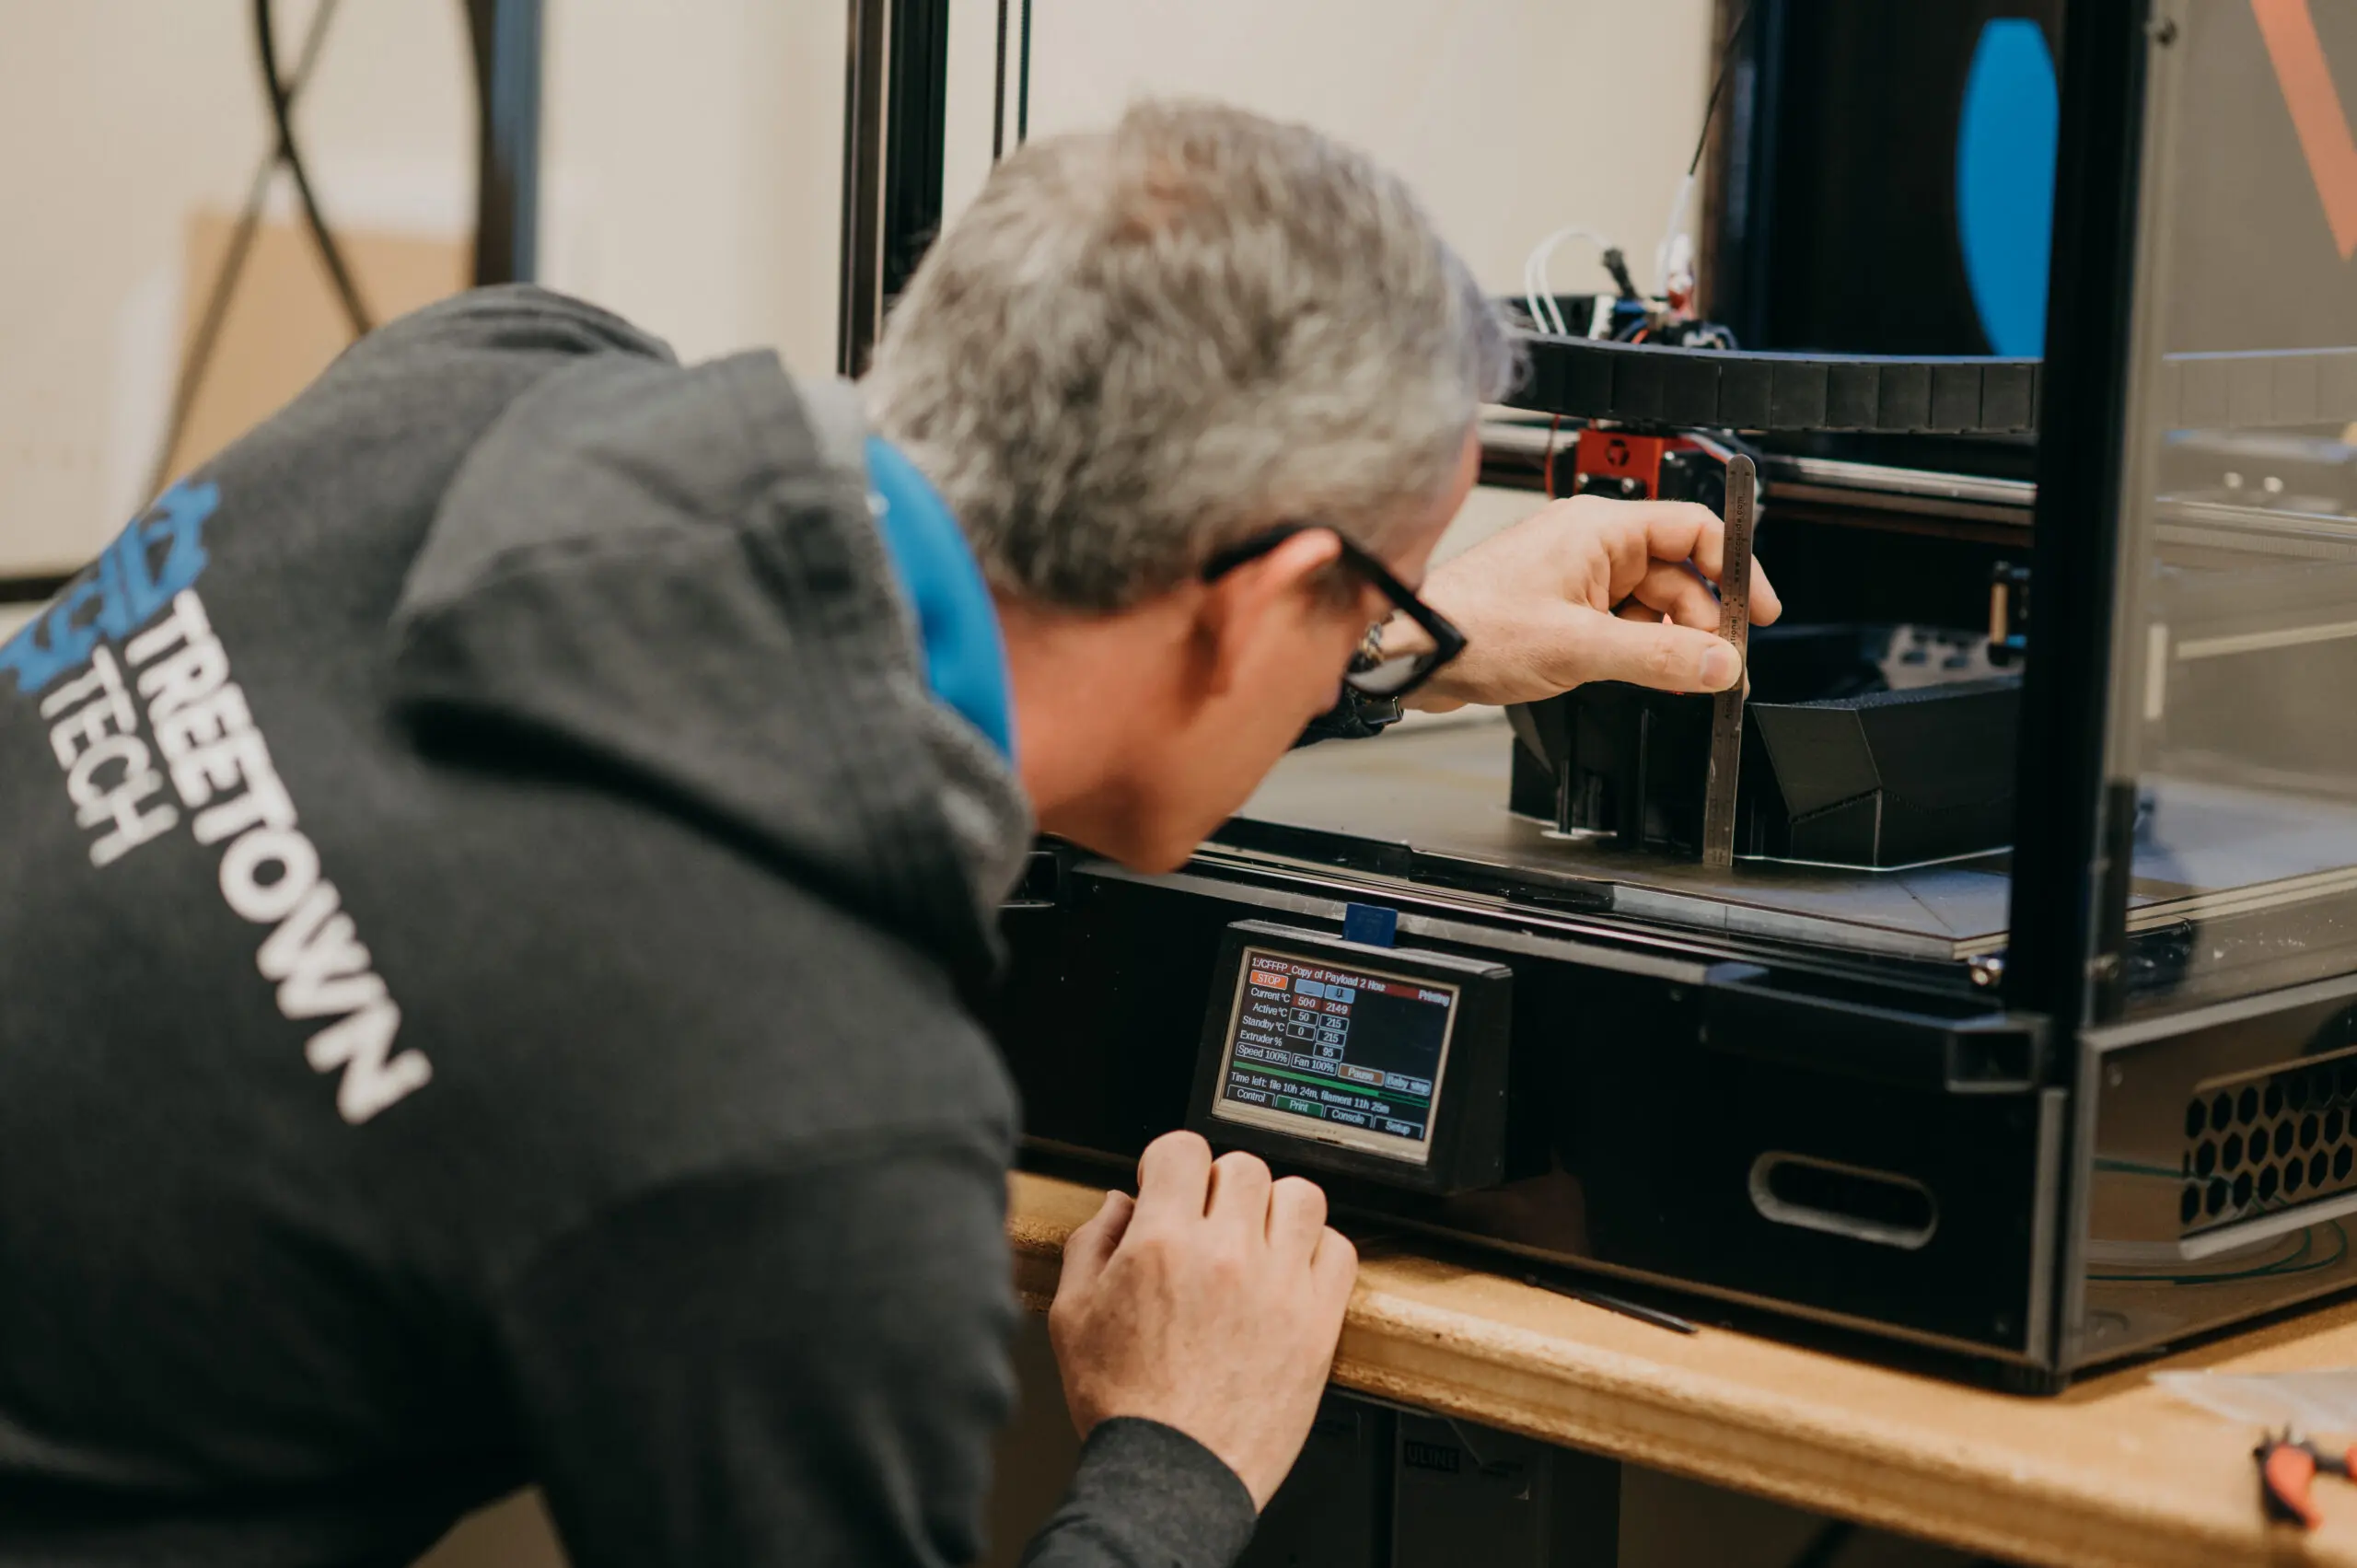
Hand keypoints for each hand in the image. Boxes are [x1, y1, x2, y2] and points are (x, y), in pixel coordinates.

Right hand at [1047, 1132, 1357, 1510]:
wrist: (1172, 1474)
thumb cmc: (1125, 1406)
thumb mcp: (1072, 1315)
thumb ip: (1091, 1244)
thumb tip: (1119, 1203)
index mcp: (1163, 1244)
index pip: (1183, 1148)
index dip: (1170, 1160)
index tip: (1170, 1183)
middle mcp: (1226, 1254)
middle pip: (1243, 1165)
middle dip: (1219, 1185)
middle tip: (1208, 1219)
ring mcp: (1279, 1286)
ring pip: (1300, 1196)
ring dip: (1275, 1208)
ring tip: (1255, 1239)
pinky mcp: (1317, 1322)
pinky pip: (1339, 1250)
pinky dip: (1318, 1251)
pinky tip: (1290, 1272)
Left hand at [1397, 494, 1781, 710]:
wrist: (1414, 652)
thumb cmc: (1473, 627)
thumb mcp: (1579, 647)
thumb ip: (1658, 657)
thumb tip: (1718, 663)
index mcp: (1599, 528)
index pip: (1693, 529)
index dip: (1735, 568)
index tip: (1760, 611)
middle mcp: (1591, 545)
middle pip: (1677, 576)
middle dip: (1703, 622)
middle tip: (1720, 669)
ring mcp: (1575, 577)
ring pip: (1650, 606)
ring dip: (1669, 642)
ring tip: (1681, 679)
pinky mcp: (1562, 609)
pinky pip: (1619, 624)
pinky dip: (1638, 650)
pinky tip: (1644, 676)